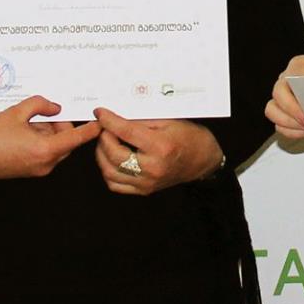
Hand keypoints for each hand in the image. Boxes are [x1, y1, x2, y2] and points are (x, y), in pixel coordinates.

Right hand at [0, 95, 101, 178]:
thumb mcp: (16, 112)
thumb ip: (40, 105)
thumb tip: (55, 107)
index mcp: (44, 150)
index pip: (77, 139)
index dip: (90, 129)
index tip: (102, 122)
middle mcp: (44, 164)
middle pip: (66, 142)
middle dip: (60, 126)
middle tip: (44, 112)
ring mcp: (36, 169)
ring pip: (55, 147)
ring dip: (48, 132)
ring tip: (26, 121)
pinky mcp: (28, 171)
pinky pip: (43, 152)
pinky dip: (39, 140)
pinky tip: (21, 130)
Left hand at [93, 111, 223, 195]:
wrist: (202, 159)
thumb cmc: (189, 137)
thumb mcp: (168, 121)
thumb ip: (141, 119)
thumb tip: (117, 115)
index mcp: (160, 147)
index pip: (126, 132)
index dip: (109, 121)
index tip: (100, 113)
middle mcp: (153, 168)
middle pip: (113, 154)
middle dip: (103, 137)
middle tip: (104, 127)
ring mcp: (147, 182)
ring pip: (110, 172)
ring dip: (102, 155)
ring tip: (106, 142)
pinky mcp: (144, 190)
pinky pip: (115, 185)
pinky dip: (108, 171)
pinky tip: (111, 159)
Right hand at [265, 54, 303, 141]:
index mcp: (300, 65)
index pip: (293, 75)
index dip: (300, 91)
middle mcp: (286, 79)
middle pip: (278, 92)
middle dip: (291, 109)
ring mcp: (282, 97)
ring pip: (272, 110)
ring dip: (289, 122)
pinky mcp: (282, 113)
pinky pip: (279, 125)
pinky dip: (292, 132)